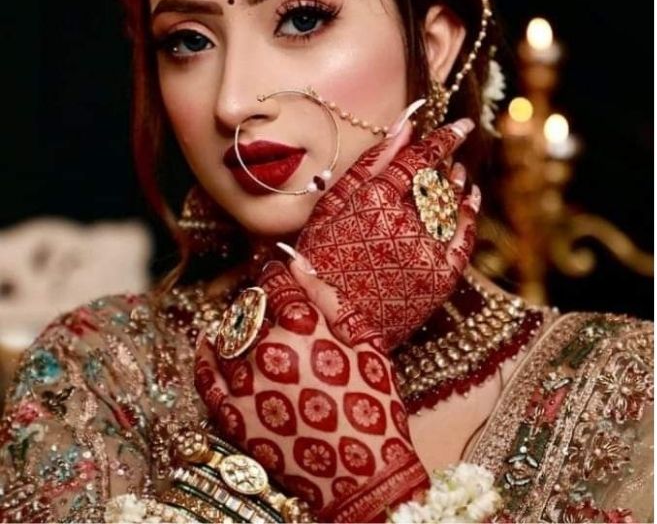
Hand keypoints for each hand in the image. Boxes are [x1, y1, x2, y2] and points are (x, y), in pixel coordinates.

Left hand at [196, 259, 428, 521]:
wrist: (362, 472)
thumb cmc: (373, 403)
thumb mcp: (364, 342)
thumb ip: (328, 297)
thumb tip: (298, 261)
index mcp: (304, 329)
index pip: (276, 284)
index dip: (276, 272)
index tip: (278, 269)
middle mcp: (268, 354)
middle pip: (249, 309)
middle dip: (258, 299)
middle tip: (270, 301)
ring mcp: (246, 388)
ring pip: (227, 338)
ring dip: (235, 324)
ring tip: (249, 322)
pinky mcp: (233, 419)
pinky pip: (206, 379)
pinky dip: (204, 356)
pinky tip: (209, 342)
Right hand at [293, 119, 479, 349]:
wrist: (327, 327)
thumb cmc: (321, 261)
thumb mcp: (333, 207)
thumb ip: (371, 164)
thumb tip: (406, 126)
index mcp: (375, 202)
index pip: (419, 158)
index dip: (444, 138)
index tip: (462, 125)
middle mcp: (404, 223)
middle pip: (436, 181)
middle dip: (445, 164)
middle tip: (449, 152)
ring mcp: (425, 252)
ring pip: (451, 205)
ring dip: (457, 185)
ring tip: (458, 173)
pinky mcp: (440, 278)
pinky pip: (464, 237)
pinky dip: (469, 214)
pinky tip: (470, 198)